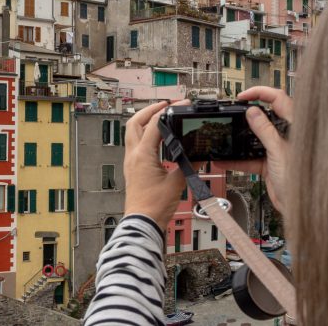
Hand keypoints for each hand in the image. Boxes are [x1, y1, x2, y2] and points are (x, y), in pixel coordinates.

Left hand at [123, 100, 189, 230]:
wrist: (143, 223)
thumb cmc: (154, 207)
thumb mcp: (176, 183)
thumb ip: (187, 165)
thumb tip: (196, 155)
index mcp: (142, 155)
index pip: (154, 125)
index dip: (167, 112)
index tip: (179, 105)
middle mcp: (133, 156)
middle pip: (134, 122)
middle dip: (149, 110)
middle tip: (164, 105)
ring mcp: (131, 162)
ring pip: (132, 133)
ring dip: (145, 121)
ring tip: (161, 117)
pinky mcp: (133, 169)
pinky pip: (135, 145)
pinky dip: (145, 135)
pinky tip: (157, 139)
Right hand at [215, 87, 291, 211]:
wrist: (303, 208)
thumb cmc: (303, 181)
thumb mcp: (279, 151)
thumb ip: (265, 131)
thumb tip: (252, 112)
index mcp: (294, 126)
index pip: (278, 99)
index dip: (260, 93)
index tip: (242, 96)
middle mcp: (286, 135)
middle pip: (264, 116)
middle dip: (246, 115)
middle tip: (231, 114)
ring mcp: (277, 148)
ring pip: (254, 138)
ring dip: (239, 140)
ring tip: (225, 137)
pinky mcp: (269, 163)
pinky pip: (250, 156)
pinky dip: (238, 159)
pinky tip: (225, 160)